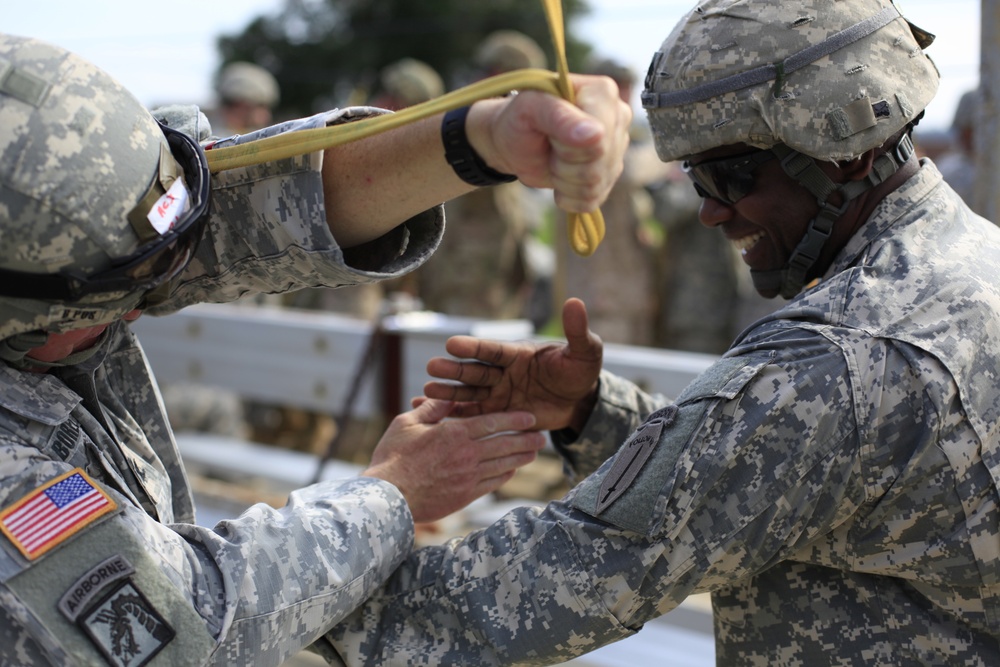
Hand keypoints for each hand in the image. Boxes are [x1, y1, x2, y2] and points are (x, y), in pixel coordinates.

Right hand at [361, 399, 544, 522]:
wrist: (388, 498)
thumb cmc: (392, 457)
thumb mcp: (407, 424)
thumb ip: (431, 409)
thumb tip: (446, 398)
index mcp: (454, 434)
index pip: (492, 423)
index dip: (514, 419)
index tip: (530, 417)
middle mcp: (467, 455)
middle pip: (505, 445)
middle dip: (526, 440)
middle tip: (542, 436)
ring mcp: (468, 478)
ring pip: (504, 465)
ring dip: (521, 458)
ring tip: (534, 453)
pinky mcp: (465, 496)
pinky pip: (493, 484)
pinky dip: (505, 475)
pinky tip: (512, 470)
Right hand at [422, 298, 601, 432]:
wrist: (579, 401)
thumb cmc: (580, 371)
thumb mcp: (585, 352)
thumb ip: (577, 331)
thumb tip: (575, 302)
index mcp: (518, 354)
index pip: (492, 350)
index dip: (473, 347)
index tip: (452, 343)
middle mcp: (503, 372)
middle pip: (475, 370)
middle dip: (454, 369)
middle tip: (432, 367)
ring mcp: (498, 393)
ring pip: (469, 392)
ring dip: (449, 391)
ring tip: (429, 390)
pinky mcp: (498, 413)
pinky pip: (474, 414)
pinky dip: (454, 414)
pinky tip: (434, 412)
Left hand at [467, 74, 631, 212]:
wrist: (516, 142)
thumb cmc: (521, 118)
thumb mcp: (529, 109)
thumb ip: (558, 115)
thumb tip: (595, 134)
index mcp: (603, 93)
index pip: (598, 139)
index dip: (566, 146)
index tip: (549, 134)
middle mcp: (618, 118)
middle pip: (598, 165)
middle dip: (563, 165)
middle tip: (549, 147)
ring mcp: (617, 148)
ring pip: (596, 184)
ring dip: (564, 180)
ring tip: (553, 160)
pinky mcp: (610, 174)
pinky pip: (593, 199)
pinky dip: (569, 196)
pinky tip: (560, 179)